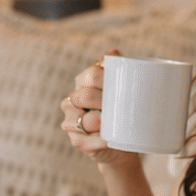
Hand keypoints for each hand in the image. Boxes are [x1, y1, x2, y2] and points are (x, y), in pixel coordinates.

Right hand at [61, 49, 132, 165]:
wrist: (124, 143)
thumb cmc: (121, 113)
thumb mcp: (120, 90)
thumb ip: (116, 69)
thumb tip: (113, 52)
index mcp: (82, 83)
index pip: (92, 74)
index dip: (108, 79)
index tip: (124, 85)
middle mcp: (71, 101)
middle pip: (86, 96)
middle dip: (106, 101)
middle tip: (124, 106)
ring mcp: (71, 122)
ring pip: (88, 120)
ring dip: (104, 123)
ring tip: (117, 124)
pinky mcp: (77, 141)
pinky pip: (89, 141)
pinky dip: (101, 142)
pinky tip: (109, 141)